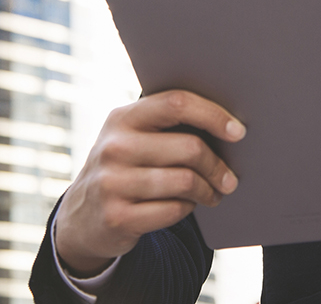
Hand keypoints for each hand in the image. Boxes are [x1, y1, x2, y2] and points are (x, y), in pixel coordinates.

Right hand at [53, 90, 245, 275]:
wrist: (82, 216)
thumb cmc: (126, 167)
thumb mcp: (133, 137)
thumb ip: (167, 124)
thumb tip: (228, 123)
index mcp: (123, 118)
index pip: (177, 103)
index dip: (213, 115)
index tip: (238, 132)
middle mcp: (114, 147)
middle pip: (189, 147)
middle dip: (218, 165)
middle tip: (230, 178)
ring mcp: (112, 183)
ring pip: (185, 181)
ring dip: (207, 190)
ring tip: (214, 193)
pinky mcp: (116, 217)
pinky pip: (173, 210)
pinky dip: (188, 208)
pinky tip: (187, 205)